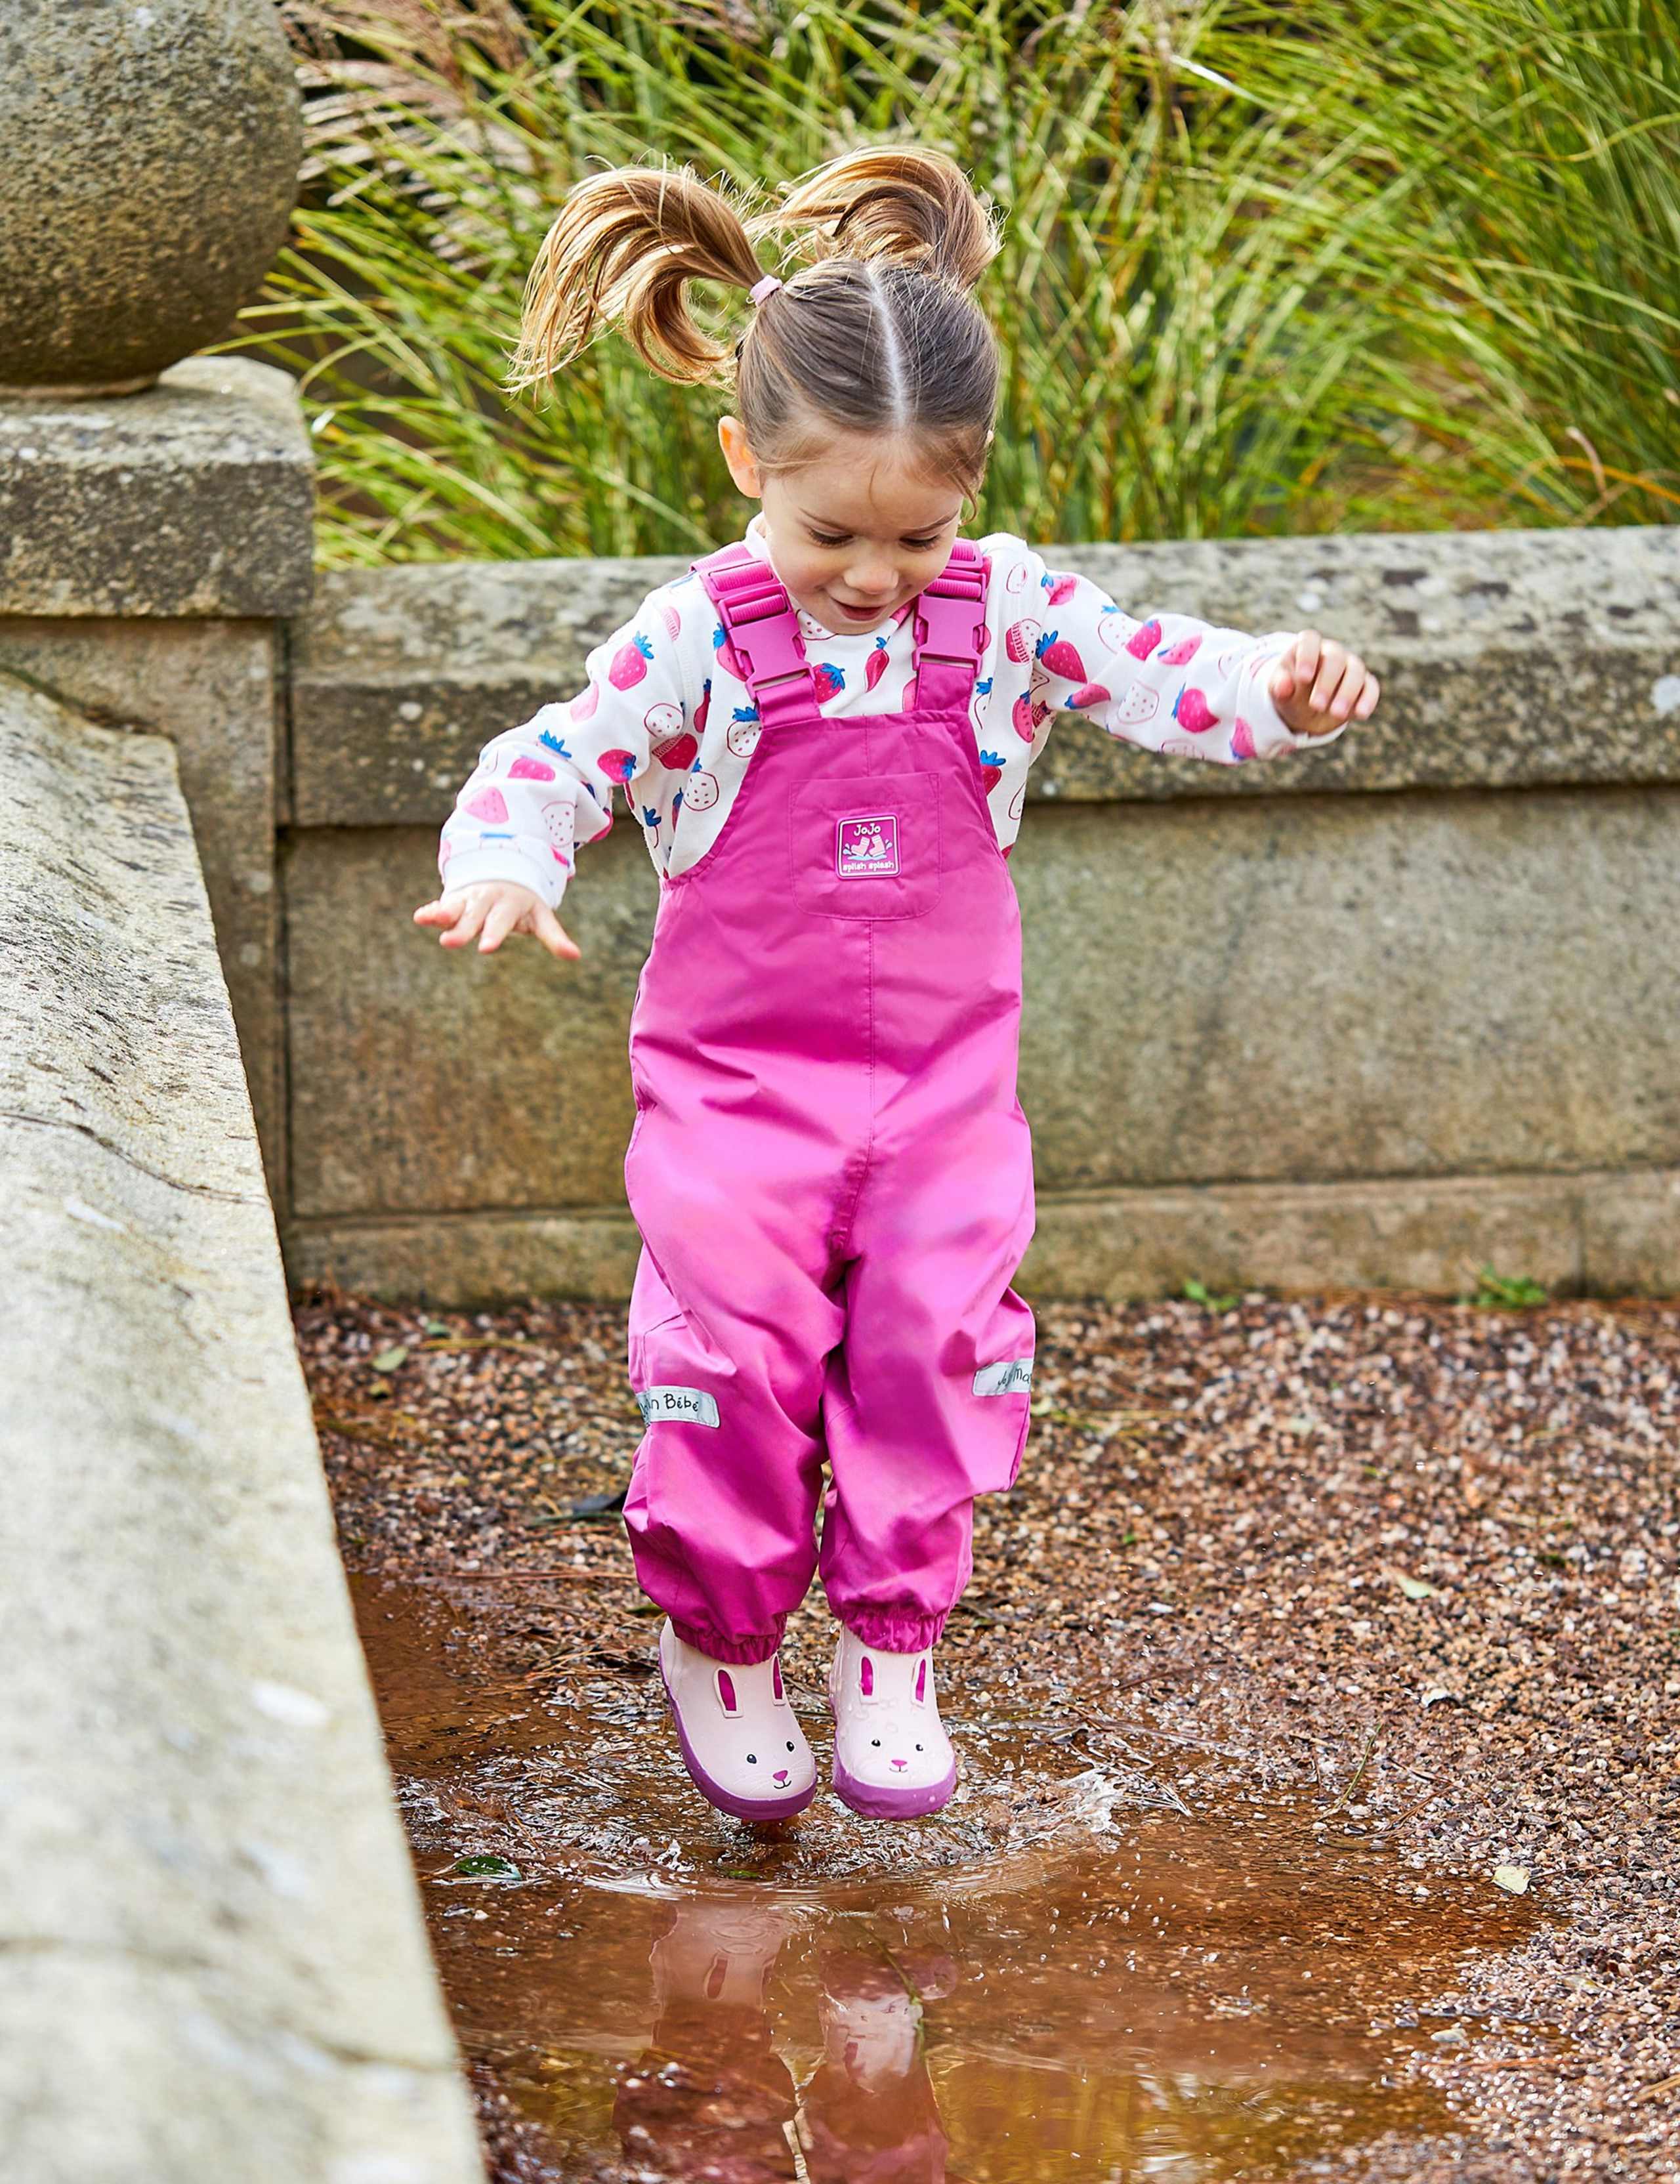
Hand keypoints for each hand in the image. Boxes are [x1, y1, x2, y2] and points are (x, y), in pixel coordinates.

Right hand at [412, 881, 580, 960]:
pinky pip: (441, 905)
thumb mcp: (540, 916)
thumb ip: (554, 937)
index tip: (486, 949)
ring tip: (432, 924)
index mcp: (511, 905)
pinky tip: (420, 917)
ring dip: (444, 916)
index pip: (502, 922)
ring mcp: (470, 899)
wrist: (504, 872)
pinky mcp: (454, 900)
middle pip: (475, 917)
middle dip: (464, 929)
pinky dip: (431, 911)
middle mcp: (488, 900)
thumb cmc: (523, 904)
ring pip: (456, 908)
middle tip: (451, 943)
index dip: (494, 934)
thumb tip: (576, 956)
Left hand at [1268, 630, 1379, 738]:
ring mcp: (1350, 666)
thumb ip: (1279, 687)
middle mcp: (1331, 652)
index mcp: (1307, 647)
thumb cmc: (1291, 694)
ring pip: (1355, 672)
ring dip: (1347, 693)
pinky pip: (1371, 687)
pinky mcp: (1364, 684)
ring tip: (1336, 714)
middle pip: (1335, 658)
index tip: (1303, 678)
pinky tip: (1360, 715)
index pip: (1310, 640)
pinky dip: (1368, 700)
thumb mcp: (1279, 692)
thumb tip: (1283, 686)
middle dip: (1326, 683)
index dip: (1308, 656)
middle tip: (1316, 706)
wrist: (1306, 709)